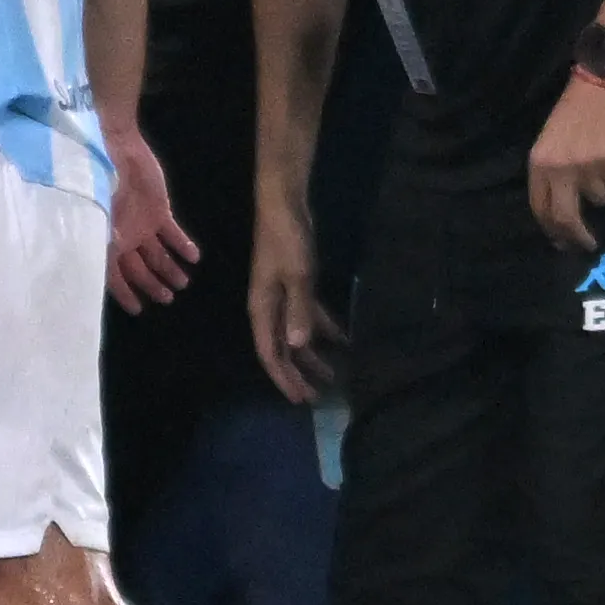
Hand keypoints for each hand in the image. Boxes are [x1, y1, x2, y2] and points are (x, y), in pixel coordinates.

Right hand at [105, 131, 199, 314]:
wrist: (116, 148)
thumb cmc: (100, 180)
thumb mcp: (98, 212)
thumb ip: (105, 238)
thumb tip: (110, 261)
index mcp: (106, 242)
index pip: (114, 276)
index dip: (125, 294)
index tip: (138, 309)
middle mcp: (124, 239)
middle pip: (139, 269)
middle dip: (153, 286)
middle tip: (168, 299)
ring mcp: (142, 226)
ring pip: (158, 255)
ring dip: (170, 270)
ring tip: (183, 283)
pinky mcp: (158, 212)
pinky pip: (172, 234)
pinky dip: (183, 246)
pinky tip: (194, 257)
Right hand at [247, 204, 343, 404]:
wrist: (283, 204)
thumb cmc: (287, 239)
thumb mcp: (297, 275)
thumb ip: (299, 310)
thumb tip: (297, 346)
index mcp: (262, 308)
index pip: (270, 353)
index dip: (284, 378)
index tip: (299, 400)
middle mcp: (269, 307)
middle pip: (282, 348)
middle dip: (298, 373)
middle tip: (317, 396)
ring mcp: (282, 296)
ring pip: (295, 334)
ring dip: (312, 354)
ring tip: (333, 373)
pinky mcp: (296, 284)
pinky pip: (308, 315)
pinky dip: (323, 328)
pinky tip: (341, 338)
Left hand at [526, 76, 604, 250]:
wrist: (602, 84)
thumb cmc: (575, 112)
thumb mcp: (551, 142)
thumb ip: (553, 174)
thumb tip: (562, 209)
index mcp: (539, 163)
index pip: (540, 207)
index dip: (551, 228)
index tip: (561, 241)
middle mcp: (560, 170)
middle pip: (565, 217)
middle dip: (576, 236)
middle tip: (586, 244)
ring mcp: (587, 168)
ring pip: (600, 199)